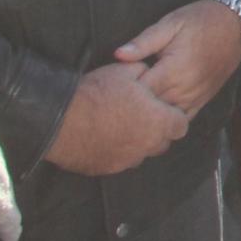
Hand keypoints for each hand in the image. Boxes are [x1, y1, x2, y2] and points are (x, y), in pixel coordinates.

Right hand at [44, 64, 189, 175]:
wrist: (59, 120)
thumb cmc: (96, 93)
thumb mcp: (125, 71)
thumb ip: (145, 73)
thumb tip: (148, 73)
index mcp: (158, 122)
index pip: (181, 125)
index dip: (173, 116)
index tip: (163, 109)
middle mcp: (146, 145)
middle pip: (162, 142)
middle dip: (157, 131)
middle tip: (142, 117)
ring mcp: (125, 160)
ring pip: (141, 154)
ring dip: (137, 143)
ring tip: (122, 127)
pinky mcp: (105, 169)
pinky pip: (119, 162)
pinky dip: (117, 152)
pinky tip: (105, 139)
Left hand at [112, 0, 240, 116]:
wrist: (236, 22)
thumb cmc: (201, 20)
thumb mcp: (170, 24)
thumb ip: (144, 42)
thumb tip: (118, 55)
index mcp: (174, 70)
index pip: (140, 92)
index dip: (123, 92)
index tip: (113, 87)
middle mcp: (185, 88)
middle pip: (151, 109)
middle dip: (134, 106)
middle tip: (118, 101)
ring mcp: (196, 96)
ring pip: (167, 117)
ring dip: (151, 116)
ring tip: (134, 110)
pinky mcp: (204, 99)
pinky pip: (184, 119)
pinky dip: (170, 121)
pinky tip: (158, 117)